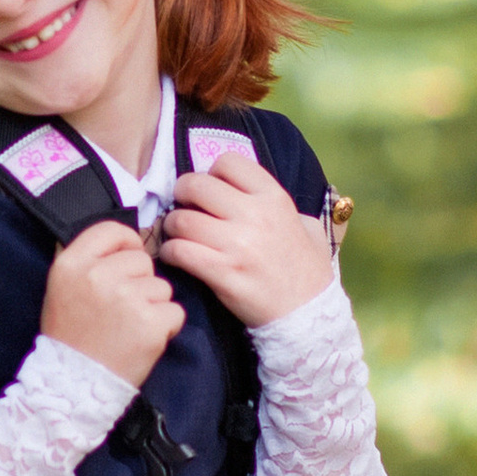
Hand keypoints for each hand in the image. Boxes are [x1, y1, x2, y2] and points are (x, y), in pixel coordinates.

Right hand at [41, 221, 183, 386]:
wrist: (73, 385)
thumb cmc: (71, 336)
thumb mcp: (64, 287)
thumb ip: (91, 260)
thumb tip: (131, 242)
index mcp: (72, 264)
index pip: (113, 230)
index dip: (126, 244)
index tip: (125, 261)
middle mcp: (99, 276)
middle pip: (142, 259)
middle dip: (140, 281)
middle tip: (120, 310)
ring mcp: (127, 299)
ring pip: (162, 286)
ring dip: (153, 306)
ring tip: (129, 327)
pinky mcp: (151, 322)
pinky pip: (175, 311)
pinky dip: (165, 326)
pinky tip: (143, 339)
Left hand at [158, 155, 333, 326]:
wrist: (307, 313)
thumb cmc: (306, 269)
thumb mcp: (306, 225)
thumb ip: (280, 204)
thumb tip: (250, 191)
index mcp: (274, 198)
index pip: (228, 162)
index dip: (212, 172)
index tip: (211, 190)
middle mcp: (254, 215)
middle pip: (196, 185)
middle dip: (183, 194)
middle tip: (184, 207)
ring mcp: (237, 245)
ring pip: (181, 219)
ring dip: (173, 226)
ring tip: (178, 235)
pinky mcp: (222, 273)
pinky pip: (179, 251)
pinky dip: (170, 252)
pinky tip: (176, 256)